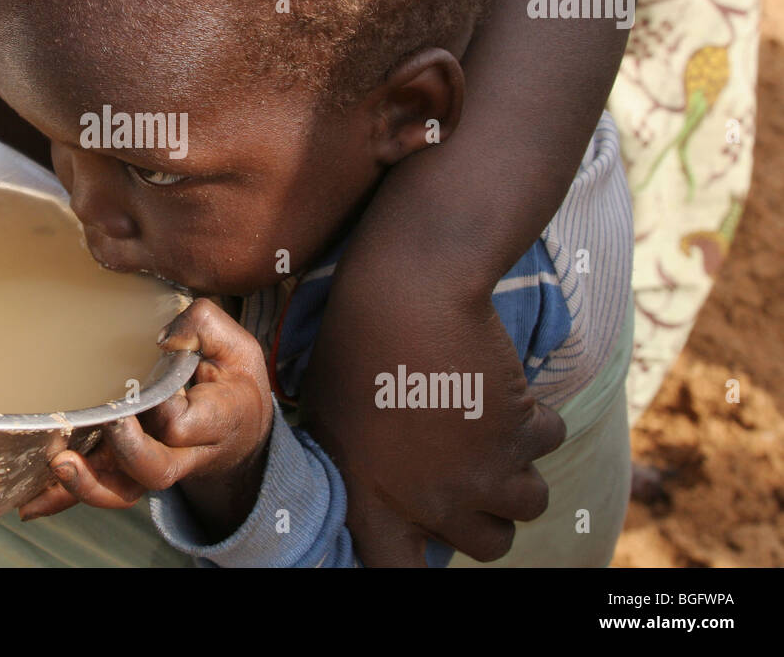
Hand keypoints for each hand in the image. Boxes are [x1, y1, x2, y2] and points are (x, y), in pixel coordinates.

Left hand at [18, 299, 273, 539]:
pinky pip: (98, 489)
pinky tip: (29, 501)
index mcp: (214, 420)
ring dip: (87, 485)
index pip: (183, 425)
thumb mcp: (236, 345)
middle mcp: (183, 453)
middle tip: (105, 422)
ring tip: (58, 462)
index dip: (161, 410)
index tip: (144, 387)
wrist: (240, 428)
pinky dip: (62, 498)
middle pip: (153, 470)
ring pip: (123, 491)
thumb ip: (204, 326)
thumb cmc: (234, 379)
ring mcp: (152, 465)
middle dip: (124, 452)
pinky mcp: (127, 469)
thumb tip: (163, 336)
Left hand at [306, 293, 566, 565]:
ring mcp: (483, 475)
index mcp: (373, 507)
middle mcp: (432, 505)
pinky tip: (502, 389)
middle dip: (487, 511)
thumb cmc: (350, 350)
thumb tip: (359, 494)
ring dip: (518, 468)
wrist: (404, 298)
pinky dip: (537, 416)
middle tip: (471, 471)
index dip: (418, 567)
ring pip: (530, 503)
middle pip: (489, 545)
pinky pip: (550, 441)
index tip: (431, 546)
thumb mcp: (325, 420)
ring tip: (487, 429)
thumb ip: (351, 469)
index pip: (400, 576)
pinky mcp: (522, 435)